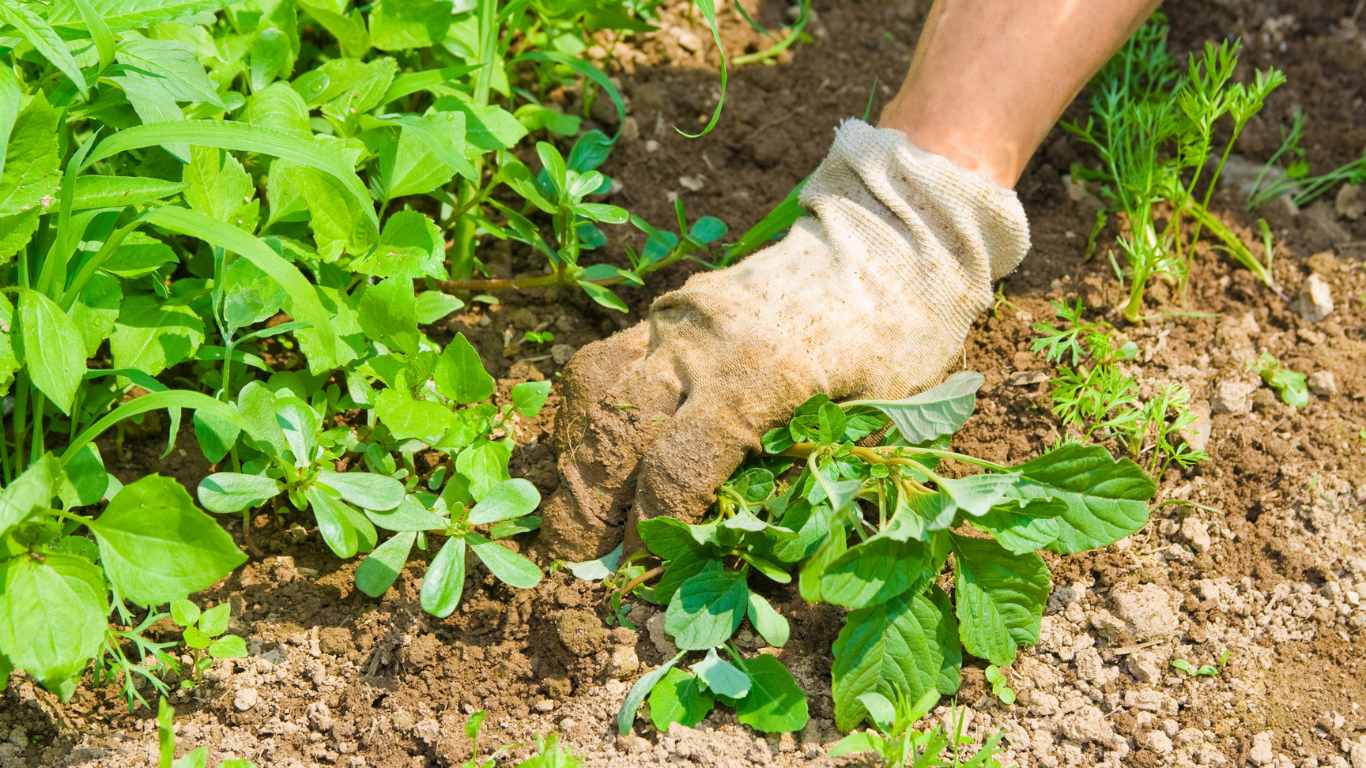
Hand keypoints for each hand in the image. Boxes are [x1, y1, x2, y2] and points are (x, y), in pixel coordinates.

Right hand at [537, 120, 1029, 560]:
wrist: (893, 235)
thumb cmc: (903, 335)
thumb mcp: (882, 415)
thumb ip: (815, 474)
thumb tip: (747, 548)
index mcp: (760, 376)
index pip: (676, 469)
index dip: (651, 530)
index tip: (641, 573)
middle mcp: (703, 342)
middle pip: (616, 433)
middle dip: (588, 506)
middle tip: (581, 559)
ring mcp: (679, 318)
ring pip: (595, 391)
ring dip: (574, 457)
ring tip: (572, 510)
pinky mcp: (671, 306)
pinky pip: (607, 359)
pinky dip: (587, 411)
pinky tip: (588, 449)